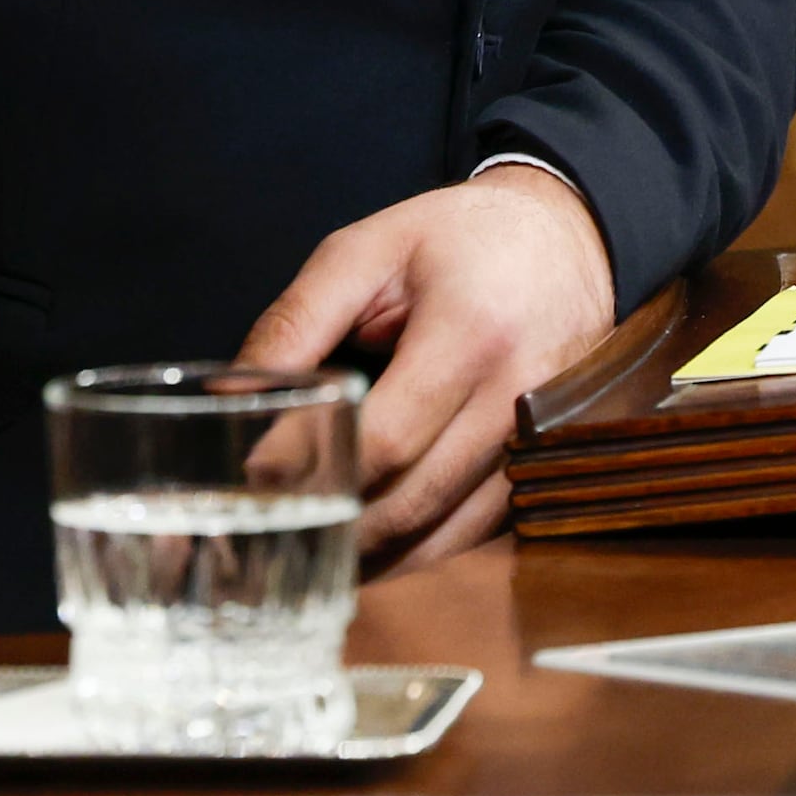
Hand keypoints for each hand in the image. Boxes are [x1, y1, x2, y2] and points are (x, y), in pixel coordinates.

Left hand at [239, 168, 615, 573]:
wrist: (565, 237)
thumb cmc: (456, 239)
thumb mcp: (365, 252)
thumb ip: (296, 324)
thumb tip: (231, 396)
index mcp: (471, 330)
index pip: (384, 437)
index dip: (313, 469)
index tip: (253, 484)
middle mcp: (516, 395)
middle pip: (413, 500)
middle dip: (335, 529)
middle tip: (266, 539)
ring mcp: (539, 440)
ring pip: (446, 536)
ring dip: (374, 558)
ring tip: (308, 555)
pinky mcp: (544, 466)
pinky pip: (475, 535)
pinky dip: (419, 553)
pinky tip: (372, 550)